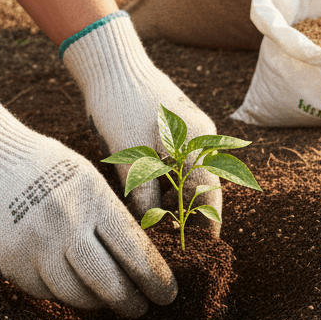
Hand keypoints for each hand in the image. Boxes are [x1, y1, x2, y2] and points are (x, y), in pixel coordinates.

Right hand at [0, 86, 175, 316]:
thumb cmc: (48, 171)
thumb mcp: (88, 179)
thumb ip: (113, 216)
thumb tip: (145, 260)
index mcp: (92, 200)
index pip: (133, 250)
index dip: (154, 279)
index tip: (166, 295)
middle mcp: (65, 224)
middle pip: (107, 281)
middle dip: (128, 301)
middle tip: (139, 308)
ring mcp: (35, 245)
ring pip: (74, 294)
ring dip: (95, 302)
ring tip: (106, 300)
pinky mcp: (11, 261)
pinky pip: (44, 292)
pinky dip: (60, 294)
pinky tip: (70, 286)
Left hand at [62, 12, 222, 236]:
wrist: (111, 64)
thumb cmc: (118, 106)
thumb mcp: (130, 156)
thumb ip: (144, 196)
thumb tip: (150, 235)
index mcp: (198, 145)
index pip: (209, 199)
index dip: (205, 229)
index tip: (198, 256)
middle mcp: (203, 140)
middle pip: (203, 191)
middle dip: (191, 220)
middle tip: (175, 249)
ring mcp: (192, 133)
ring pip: (190, 179)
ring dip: (178, 204)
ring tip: (160, 231)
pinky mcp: (178, 129)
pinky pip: (180, 166)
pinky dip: (169, 186)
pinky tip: (151, 201)